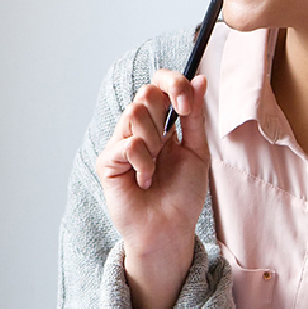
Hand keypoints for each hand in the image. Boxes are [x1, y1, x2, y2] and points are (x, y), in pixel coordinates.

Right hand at [95, 69, 208, 308]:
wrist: (170, 229)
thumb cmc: (183, 194)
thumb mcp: (197, 151)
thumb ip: (195, 117)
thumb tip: (200, 79)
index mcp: (161, 123)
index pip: (159, 85)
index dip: (173, 83)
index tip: (188, 103)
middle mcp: (138, 129)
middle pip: (145, 93)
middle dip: (167, 108)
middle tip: (175, 138)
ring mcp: (120, 144)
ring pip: (135, 113)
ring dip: (156, 141)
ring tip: (158, 167)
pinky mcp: (107, 163)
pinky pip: (127, 145)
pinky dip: (144, 163)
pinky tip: (146, 181)